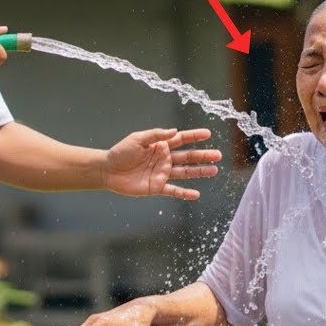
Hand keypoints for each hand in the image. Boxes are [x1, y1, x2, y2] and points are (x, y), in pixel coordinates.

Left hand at [103, 128, 220, 199]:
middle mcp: (164, 159)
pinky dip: (184, 193)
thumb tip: (174, 131)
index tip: (208, 134)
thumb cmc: (121, 152)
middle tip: (218, 155)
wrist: (108, 170)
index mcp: (161, 146)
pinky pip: (173, 191)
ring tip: (214, 170)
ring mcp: (162, 174)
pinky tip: (196, 194)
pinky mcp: (157, 187)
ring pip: (185, 173)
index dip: (194, 136)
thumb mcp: (138, 139)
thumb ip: (156, 135)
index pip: (181, 139)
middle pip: (188, 157)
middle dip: (203, 156)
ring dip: (199, 172)